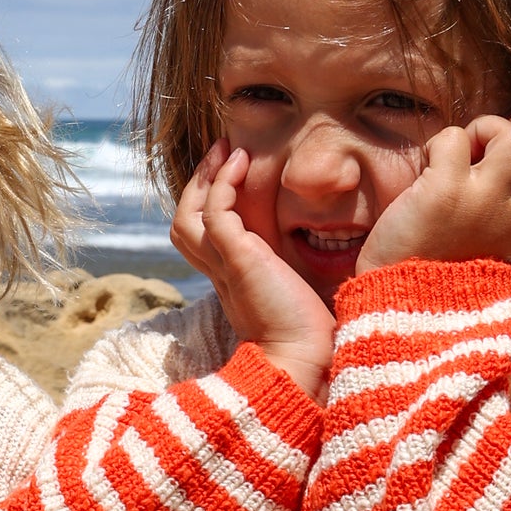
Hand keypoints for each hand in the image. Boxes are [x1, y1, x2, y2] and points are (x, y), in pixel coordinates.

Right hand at [172, 144, 335, 400]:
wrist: (304, 361)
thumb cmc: (310, 339)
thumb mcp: (297, 299)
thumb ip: (296, 279)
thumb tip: (325, 265)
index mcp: (232, 282)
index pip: (203, 239)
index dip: (210, 206)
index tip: (233, 177)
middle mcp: (221, 273)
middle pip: (184, 224)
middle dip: (200, 185)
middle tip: (223, 153)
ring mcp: (225, 265)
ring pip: (188, 216)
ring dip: (206, 178)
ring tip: (228, 150)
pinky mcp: (236, 258)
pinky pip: (216, 211)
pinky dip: (224, 182)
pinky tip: (241, 161)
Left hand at [357, 114, 510, 274]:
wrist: (401, 304)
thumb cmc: (438, 271)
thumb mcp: (492, 247)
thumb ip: (509, 212)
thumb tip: (508, 157)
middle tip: (490, 135)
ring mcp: (482, 202)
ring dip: (484, 127)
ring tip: (458, 151)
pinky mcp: (444, 192)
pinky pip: (454, 139)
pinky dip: (440, 142)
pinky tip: (427, 165)